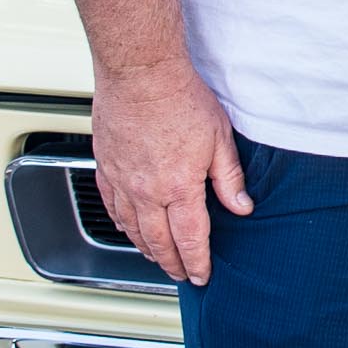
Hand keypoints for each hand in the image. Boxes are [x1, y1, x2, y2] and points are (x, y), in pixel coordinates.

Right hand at [92, 59, 250, 285]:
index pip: (190, 239)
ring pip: (131, 228)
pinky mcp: (106, 164)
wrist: (140, 72)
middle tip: (182, 274)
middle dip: (172, 263)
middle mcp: (147, 190)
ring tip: (157, 258)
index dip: (197, 262)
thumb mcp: (219, 139)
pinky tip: (126, 227)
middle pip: (158, 241)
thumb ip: (229, 178)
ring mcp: (123, 179)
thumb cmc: (180, 97)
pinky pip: (110, 204)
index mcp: (179, 187)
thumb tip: (241, 207)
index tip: (201, 275)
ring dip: (146, 248)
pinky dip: (120, 222)